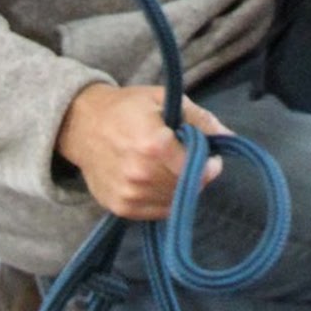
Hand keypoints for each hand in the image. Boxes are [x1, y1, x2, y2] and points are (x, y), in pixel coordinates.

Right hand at [55, 84, 226, 219]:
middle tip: (184, 157)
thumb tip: (228, 136)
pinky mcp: (121, 208)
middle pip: (187, 187)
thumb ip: (198, 118)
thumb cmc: (126, 108)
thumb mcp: (163, 99)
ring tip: (167, 166)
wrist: (82, 125)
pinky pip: (157, 211)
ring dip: (178, 187)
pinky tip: (155, 178)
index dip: (209, 164)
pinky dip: (163, 198)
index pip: (197, 170)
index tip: (210, 157)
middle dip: (193, 174)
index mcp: (154, 144)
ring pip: (173, 202)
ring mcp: (130, 194)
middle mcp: (141, 175)